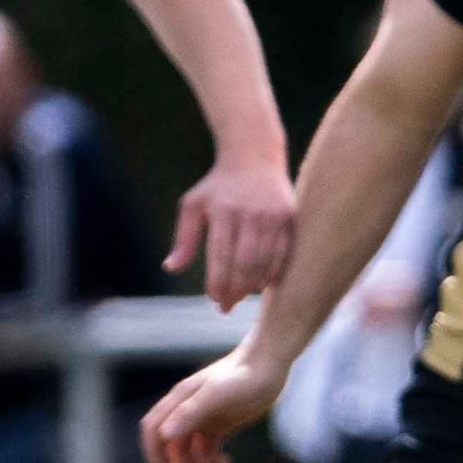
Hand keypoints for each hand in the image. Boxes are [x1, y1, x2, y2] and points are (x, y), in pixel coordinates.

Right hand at [140, 344, 290, 462]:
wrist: (270, 363)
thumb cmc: (244, 375)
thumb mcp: (218, 394)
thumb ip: (191, 412)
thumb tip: (164, 435)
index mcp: (179, 401)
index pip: (153, 432)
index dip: (155, 456)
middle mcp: (187, 410)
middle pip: (169, 445)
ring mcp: (204, 417)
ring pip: (188, 450)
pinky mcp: (220, 423)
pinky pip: (207, 448)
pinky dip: (210, 460)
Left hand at [170, 152, 296, 309]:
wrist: (255, 156)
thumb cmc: (218, 185)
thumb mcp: (193, 204)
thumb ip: (184, 238)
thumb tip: (171, 268)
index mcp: (224, 210)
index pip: (221, 256)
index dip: (218, 283)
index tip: (214, 300)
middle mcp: (251, 213)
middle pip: (246, 263)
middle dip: (236, 290)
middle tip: (227, 306)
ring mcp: (274, 216)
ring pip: (266, 262)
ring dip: (254, 285)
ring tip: (242, 295)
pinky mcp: (290, 218)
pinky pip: (284, 255)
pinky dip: (273, 273)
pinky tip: (261, 282)